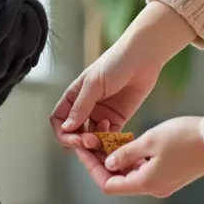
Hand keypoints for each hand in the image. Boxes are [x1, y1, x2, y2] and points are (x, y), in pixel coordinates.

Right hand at [50, 2, 194, 149]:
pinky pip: (110, 138)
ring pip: (92, 139)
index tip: (76, 139)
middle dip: (80, 143)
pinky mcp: (117, 119)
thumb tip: (66, 128)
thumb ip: (81, 106)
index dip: (64, 133)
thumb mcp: (94, 84)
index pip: (59, 120)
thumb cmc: (116, 63)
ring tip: (105, 144)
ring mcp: (101, 115)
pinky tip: (116, 143)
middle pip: (75, 133)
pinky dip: (110, 144)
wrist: (143, 57)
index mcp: (73, 97)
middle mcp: (85, 108)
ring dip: (96, 146)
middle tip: (92, 144)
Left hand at [74, 116, 203, 197]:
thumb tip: (108, 163)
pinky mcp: (171, 173)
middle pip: (118, 178)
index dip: (92, 168)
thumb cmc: (186, 138)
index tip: (83, 149)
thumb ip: (126, 153)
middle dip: (102, 159)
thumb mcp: (149, 141)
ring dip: (117, 156)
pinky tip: (127, 139)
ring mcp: (163, 181)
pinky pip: (144, 168)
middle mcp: (153, 187)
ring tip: (108, 134)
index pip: (108, 184)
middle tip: (93, 137)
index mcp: (146, 183)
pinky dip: (133, 156)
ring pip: (130, 172)